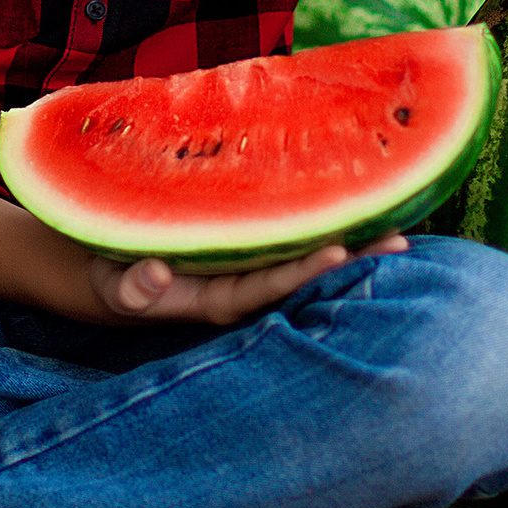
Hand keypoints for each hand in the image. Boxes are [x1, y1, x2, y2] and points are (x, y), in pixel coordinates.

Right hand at [88, 235, 408, 325]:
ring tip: (398, 227)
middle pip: (303, 278)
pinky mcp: (249, 250)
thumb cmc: (114, 278)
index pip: (268, 288)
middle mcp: (243, 289)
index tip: (337, 253)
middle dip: (350, 262)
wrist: (109, 273)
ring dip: (350, 245)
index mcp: (217, 300)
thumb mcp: (114, 286)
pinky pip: (292, 241)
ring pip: (305, 259)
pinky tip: (362, 207)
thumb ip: (133, 288)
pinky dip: (325, 226)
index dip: (302, 273)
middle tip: (399, 242)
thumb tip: (155, 276)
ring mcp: (248, 271)